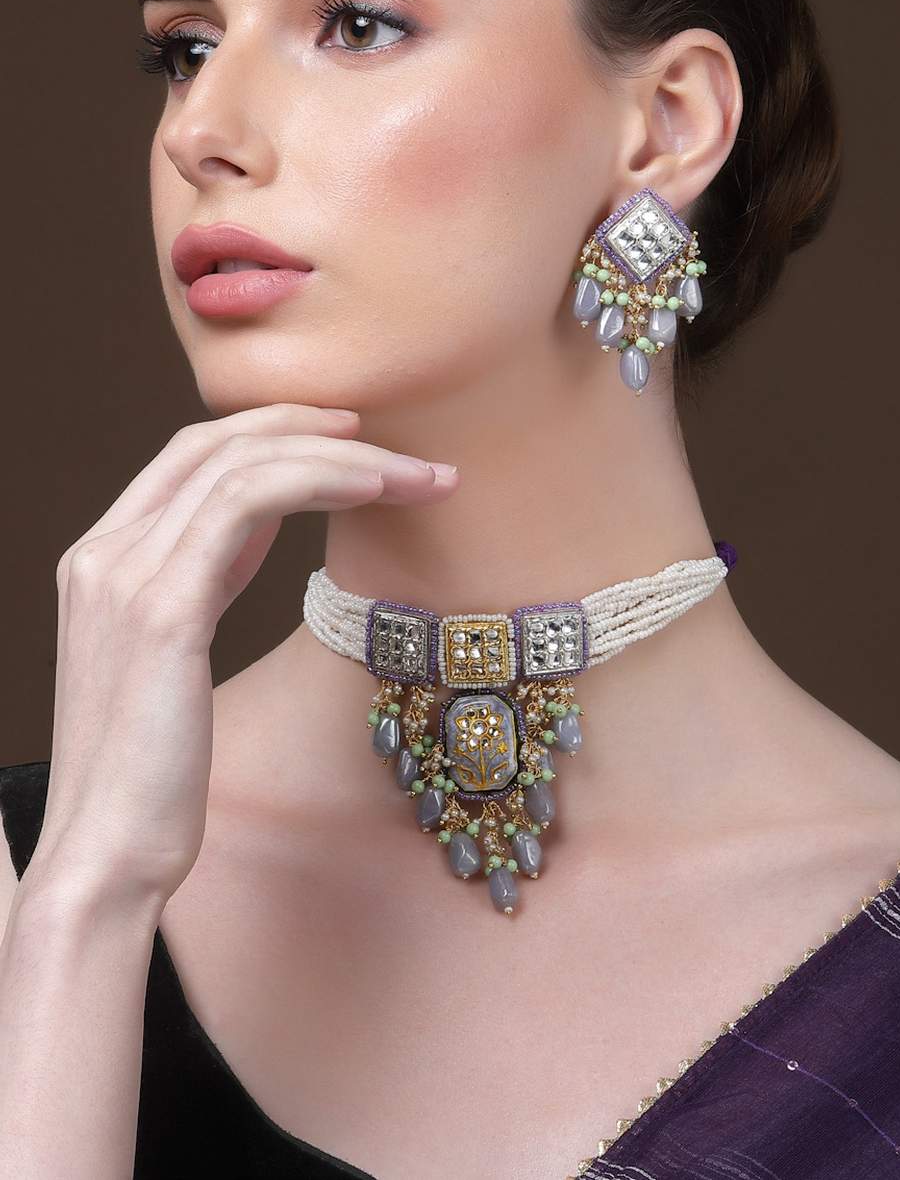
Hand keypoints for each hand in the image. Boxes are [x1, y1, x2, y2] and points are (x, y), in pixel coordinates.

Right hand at [29, 404, 458, 908]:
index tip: (348, 433)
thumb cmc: (153, 772)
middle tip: (394, 439)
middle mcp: (102, 554)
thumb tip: (265, 517)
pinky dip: (320, 482)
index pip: (189, 453)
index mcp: (100, 559)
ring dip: (341, 457)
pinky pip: (247, 504)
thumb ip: (204, 575)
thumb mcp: (175, 652)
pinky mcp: (162, 611)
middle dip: (312, 428)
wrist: (106, 856)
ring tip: (414, 473)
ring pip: (240, 464)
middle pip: (215, 441)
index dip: (271, 427)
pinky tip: (376, 491)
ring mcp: (125, 576)